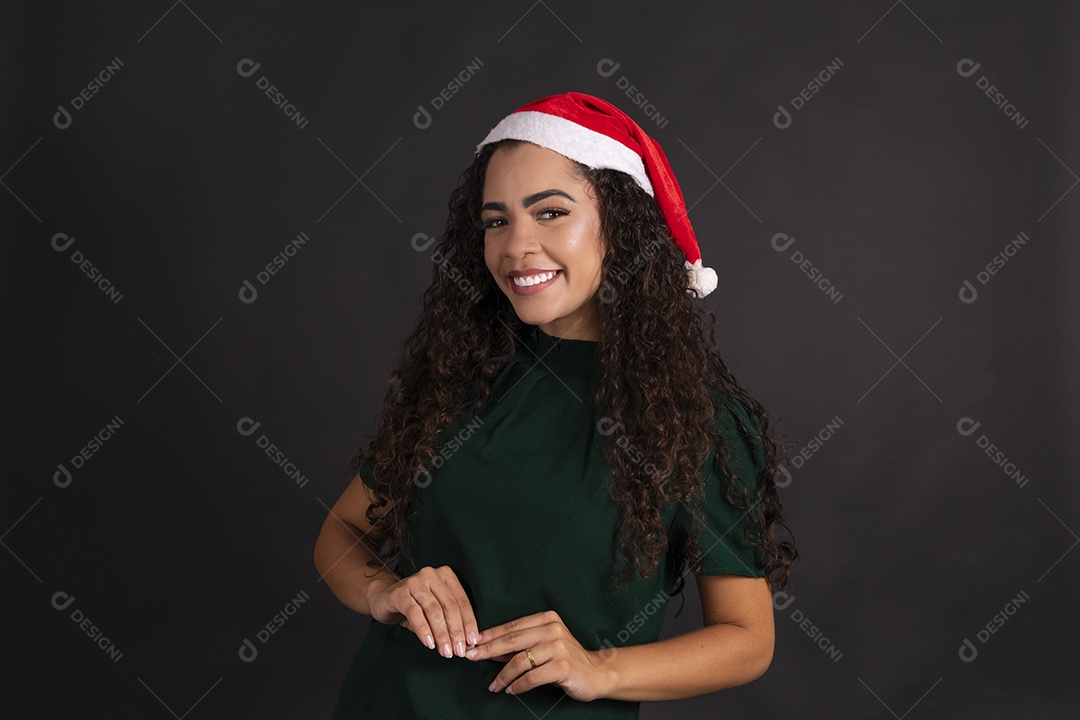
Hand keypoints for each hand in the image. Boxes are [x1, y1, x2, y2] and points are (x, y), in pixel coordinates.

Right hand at [366, 565, 481, 658]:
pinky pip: (414, 613)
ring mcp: (415, 581)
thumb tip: (466, 642)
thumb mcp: (435, 609)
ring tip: (445, 651)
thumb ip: (449, 620)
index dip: (468, 622)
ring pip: (433, 610)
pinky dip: (423, 630)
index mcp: (445, 575)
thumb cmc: (415, 606)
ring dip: (441, 634)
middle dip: (456, 631)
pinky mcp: (399, 592)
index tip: (472, 641)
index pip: (461, 601)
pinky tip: (429, 643)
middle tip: (459, 651)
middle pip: (449, 606)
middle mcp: (431, 574)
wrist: (383, 599)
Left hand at [465, 610, 613, 700]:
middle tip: (470, 657)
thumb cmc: (565, 660)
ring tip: (494, 685)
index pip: (512, 626)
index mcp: (546, 618)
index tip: (472, 643)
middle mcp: (552, 629)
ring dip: (503, 676)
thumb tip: (487, 649)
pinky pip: (531, 677)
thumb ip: (519, 646)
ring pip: (520, 661)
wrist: (596, 673)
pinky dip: (517, 685)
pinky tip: (510, 690)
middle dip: (488, 650)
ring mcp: (558, 647)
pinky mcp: (562, 666)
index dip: (490, 635)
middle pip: (512, 640)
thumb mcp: (543, 647)